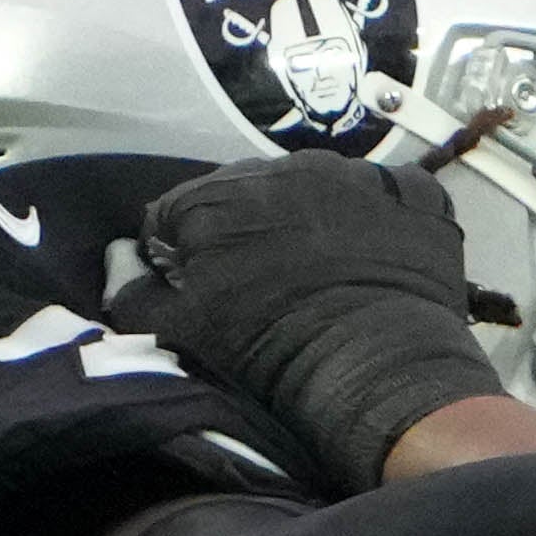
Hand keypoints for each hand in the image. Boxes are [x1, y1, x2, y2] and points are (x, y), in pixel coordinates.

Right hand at [135, 151, 500, 484]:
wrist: (375, 368)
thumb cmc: (266, 352)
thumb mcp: (177, 336)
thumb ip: (133, 294)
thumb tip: (124, 265)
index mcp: (213, 196)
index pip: (177, 214)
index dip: (183, 254)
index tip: (202, 289)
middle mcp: (280, 167)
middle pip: (249, 196)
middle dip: (248, 232)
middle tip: (267, 289)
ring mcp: (352, 173)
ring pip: (316, 190)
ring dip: (313, 221)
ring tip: (324, 278)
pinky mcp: (411, 192)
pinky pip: (387, 196)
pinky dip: (380, 223)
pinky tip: (378, 265)